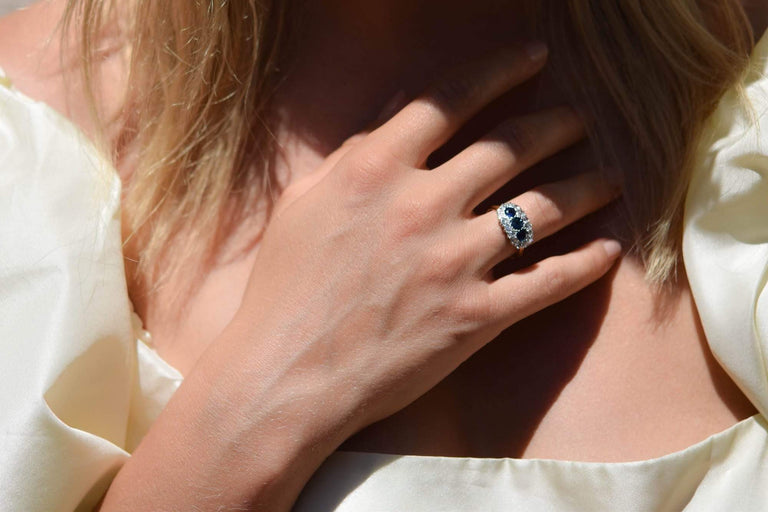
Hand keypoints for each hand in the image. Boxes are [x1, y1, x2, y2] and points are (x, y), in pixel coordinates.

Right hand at [104, 42, 620, 511]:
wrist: (286, 375)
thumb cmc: (284, 289)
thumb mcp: (303, 204)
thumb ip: (352, 158)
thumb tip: (392, 124)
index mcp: (376, 170)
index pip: (451, 100)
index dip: (500, 71)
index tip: (535, 58)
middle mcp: (422, 205)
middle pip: (510, 146)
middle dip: (555, 124)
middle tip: (578, 120)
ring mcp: (454, 262)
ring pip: (543, 209)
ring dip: (586, 186)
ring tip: (609, 177)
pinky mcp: (474, 318)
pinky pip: (547, 283)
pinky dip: (585, 265)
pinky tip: (609, 251)